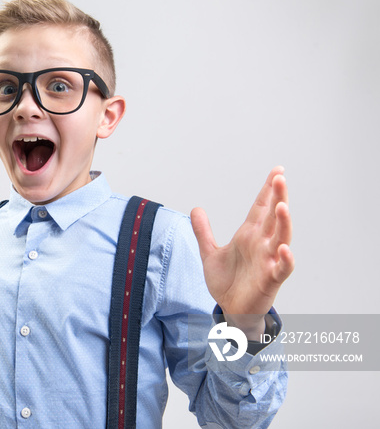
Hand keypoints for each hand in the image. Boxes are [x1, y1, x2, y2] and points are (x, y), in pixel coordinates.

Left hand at [191, 167, 293, 337]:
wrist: (230, 309)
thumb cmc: (227, 282)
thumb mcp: (209, 253)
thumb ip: (203, 231)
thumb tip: (196, 208)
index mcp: (249, 236)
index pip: (261, 208)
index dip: (268, 190)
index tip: (277, 170)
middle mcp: (261, 245)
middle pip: (273, 217)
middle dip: (277, 197)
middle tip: (280, 177)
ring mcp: (268, 261)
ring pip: (281, 238)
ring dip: (283, 222)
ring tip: (282, 205)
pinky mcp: (270, 279)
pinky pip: (282, 268)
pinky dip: (285, 259)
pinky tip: (284, 248)